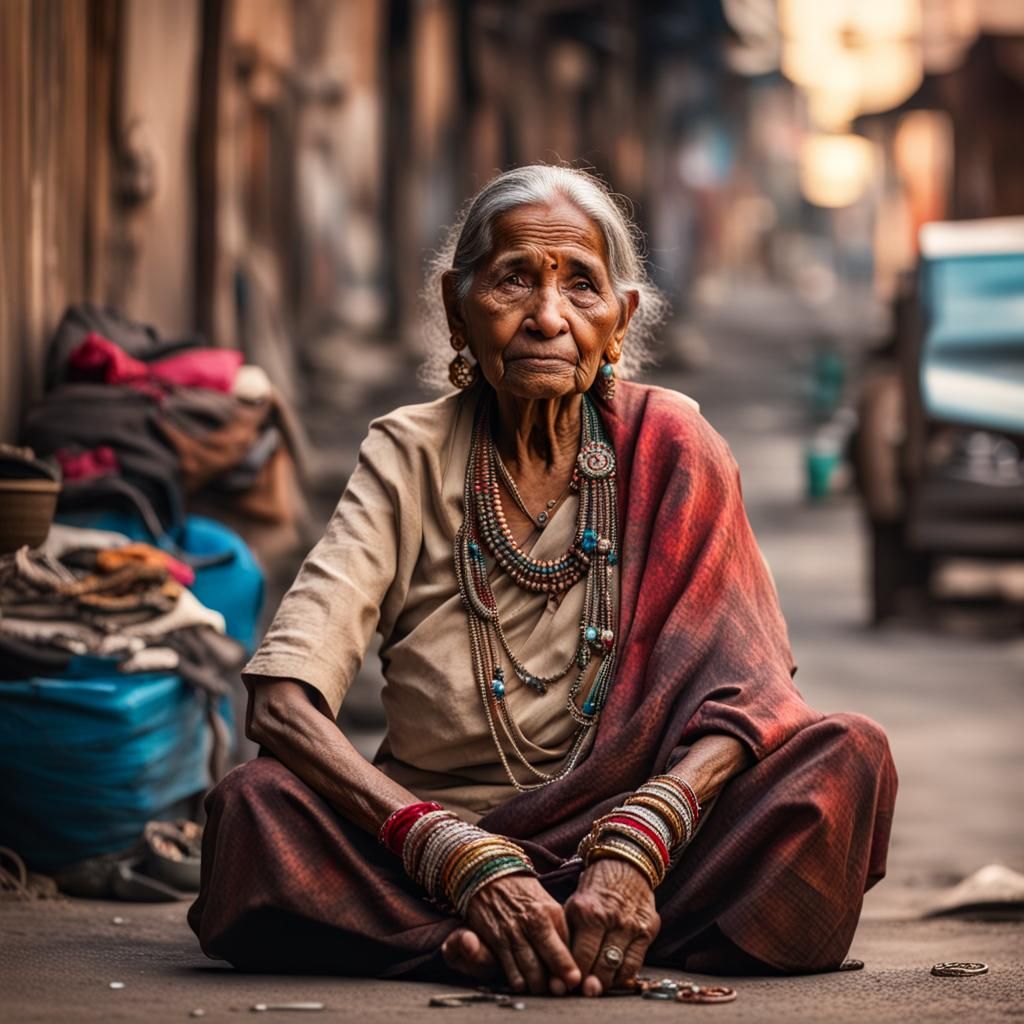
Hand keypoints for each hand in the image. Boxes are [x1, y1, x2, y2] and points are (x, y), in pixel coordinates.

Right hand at [462, 873, 581, 994]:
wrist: (491, 873)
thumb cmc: (523, 893)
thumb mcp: (546, 904)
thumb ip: (559, 930)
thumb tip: (570, 960)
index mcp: (551, 913)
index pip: (566, 950)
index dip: (571, 971)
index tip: (575, 983)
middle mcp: (533, 923)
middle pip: (549, 966)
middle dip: (556, 984)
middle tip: (559, 992)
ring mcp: (513, 932)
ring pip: (531, 973)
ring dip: (538, 986)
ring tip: (542, 988)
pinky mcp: (496, 939)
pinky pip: (511, 970)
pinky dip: (519, 982)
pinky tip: (523, 983)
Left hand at [564, 857, 660, 995]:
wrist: (626, 864)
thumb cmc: (595, 887)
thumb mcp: (575, 904)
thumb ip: (569, 933)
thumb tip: (561, 966)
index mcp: (588, 912)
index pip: (580, 957)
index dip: (572, 976)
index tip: (566, 984)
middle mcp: (611, 919)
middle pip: (599, 967)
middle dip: (589, 984)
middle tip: (581, 991)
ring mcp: (632, 925)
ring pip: (618, 969)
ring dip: (606, 983)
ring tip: (596, 987)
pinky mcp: (648, 930)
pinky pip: (635, 964)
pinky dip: (624, 976)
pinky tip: (613, 978)